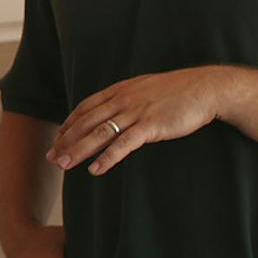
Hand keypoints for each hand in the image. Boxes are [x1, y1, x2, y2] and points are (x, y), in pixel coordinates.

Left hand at [50, 67, 237, 175]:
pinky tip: (95, 170)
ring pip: (99, 134)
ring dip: (78, 150)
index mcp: (120, 90)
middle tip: (51, 157)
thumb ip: (128, 97)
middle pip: (86, 122)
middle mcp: (123, 99)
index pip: (86, 108)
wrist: (206, 88)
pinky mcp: (150, 125)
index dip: (69, 124)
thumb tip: (116, 108)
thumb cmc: (178, 91)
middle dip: (66, 141)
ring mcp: (136, 112)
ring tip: (64, 165)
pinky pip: (123, 144)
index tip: (58, 139)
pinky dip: (107, 158)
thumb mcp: (146, 88)